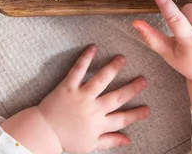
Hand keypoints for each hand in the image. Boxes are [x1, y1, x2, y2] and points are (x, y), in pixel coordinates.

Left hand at [0, 46, 148, 152]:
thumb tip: (127, 140)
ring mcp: (81, 96)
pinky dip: (85, 58)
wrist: (44, 132)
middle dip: (132, 89)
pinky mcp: (68, 87)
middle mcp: (93, 109)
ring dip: (112, 68)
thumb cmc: (66, 139)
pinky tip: (93, 47)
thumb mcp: (90, 145)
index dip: (136, 114)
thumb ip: (110, 141)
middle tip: (143, 80)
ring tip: (122, 59)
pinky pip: (78, 70)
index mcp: (99, 124)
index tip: (147, 108)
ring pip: (100, 80)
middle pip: (116, 97)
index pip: (122, 119)